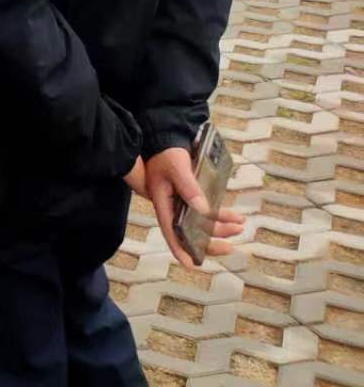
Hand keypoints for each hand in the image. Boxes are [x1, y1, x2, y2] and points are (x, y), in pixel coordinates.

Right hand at [127, 147, 245, 267]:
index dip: (179, 249)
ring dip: (221, 227)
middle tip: (229, 247)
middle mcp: (172, 207)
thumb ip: (189, 187)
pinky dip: (222, 215)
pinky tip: (235, 216)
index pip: (170, 231)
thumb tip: (204, 209)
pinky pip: (206, 211)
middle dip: (209, 242)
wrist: (164, 139)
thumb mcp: (177, 167)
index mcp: (163, 203)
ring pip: (201, 223)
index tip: (191, 264)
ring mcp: (181, 202)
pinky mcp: (190, 196)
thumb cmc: (165, 153)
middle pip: (189, 232)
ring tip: (240, 226)